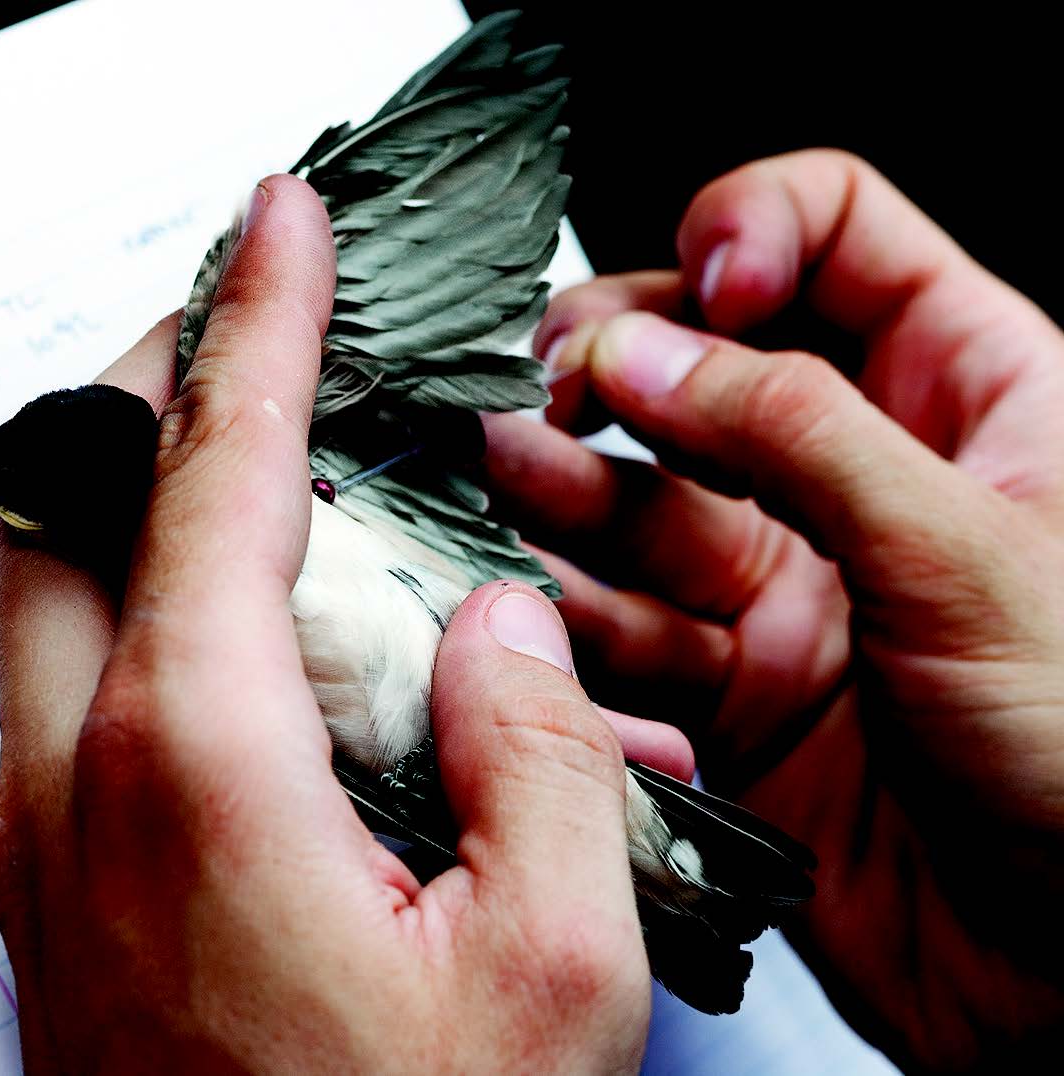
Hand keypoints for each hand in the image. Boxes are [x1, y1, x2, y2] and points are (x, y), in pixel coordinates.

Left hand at [0, 175, 650, 1072]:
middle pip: (68, 501)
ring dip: (152, 497)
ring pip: (59, 591)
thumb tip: (498, 630)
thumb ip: (543, 754)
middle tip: (246, 327)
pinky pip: (88, 692)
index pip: (216, 470)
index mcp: (200, 768)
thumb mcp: (549, 969)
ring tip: (273, 472)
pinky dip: (164, 616)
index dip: (261, 320)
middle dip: (153, 381)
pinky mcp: (65, 885)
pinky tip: (284, 655)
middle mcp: (87, 782)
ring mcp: (53, 836)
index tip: (280, 223)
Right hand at [484, 150, 1063, 1068]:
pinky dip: (577, 612)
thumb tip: (649, 351)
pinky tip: (536, 596)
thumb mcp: (970, 553)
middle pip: (708, 364)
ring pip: (651, 500)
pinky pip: (633, 624)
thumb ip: (796, 435)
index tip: (696, 291)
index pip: (832, 239)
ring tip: (506, 468)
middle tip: (557, 384)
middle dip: (621, 362)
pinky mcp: (738, 685)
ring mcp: (793, 584)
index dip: (744, 237)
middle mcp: (865, 479)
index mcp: (969, 395)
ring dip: (571, 482)